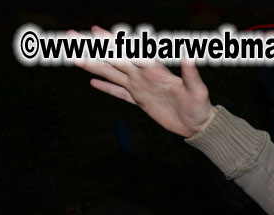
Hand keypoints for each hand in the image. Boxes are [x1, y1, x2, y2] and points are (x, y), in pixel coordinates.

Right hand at [73, 27, 215, 136]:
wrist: (200, 125)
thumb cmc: (201, 107)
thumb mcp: (197, 90)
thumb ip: (191, 73)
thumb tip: (189, 55)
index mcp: (153, 70)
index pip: (129, 52)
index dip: (113, 42)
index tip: (96, 30)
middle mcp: (143, 76)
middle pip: (113, 59)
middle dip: (94, 48)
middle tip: (73, 35)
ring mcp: (140, 88)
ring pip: (111, 74)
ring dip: (93, 65)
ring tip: (74, 56)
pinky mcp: (141, 102)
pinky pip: (120, 94)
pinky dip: (107, 88)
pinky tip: (92, 82)